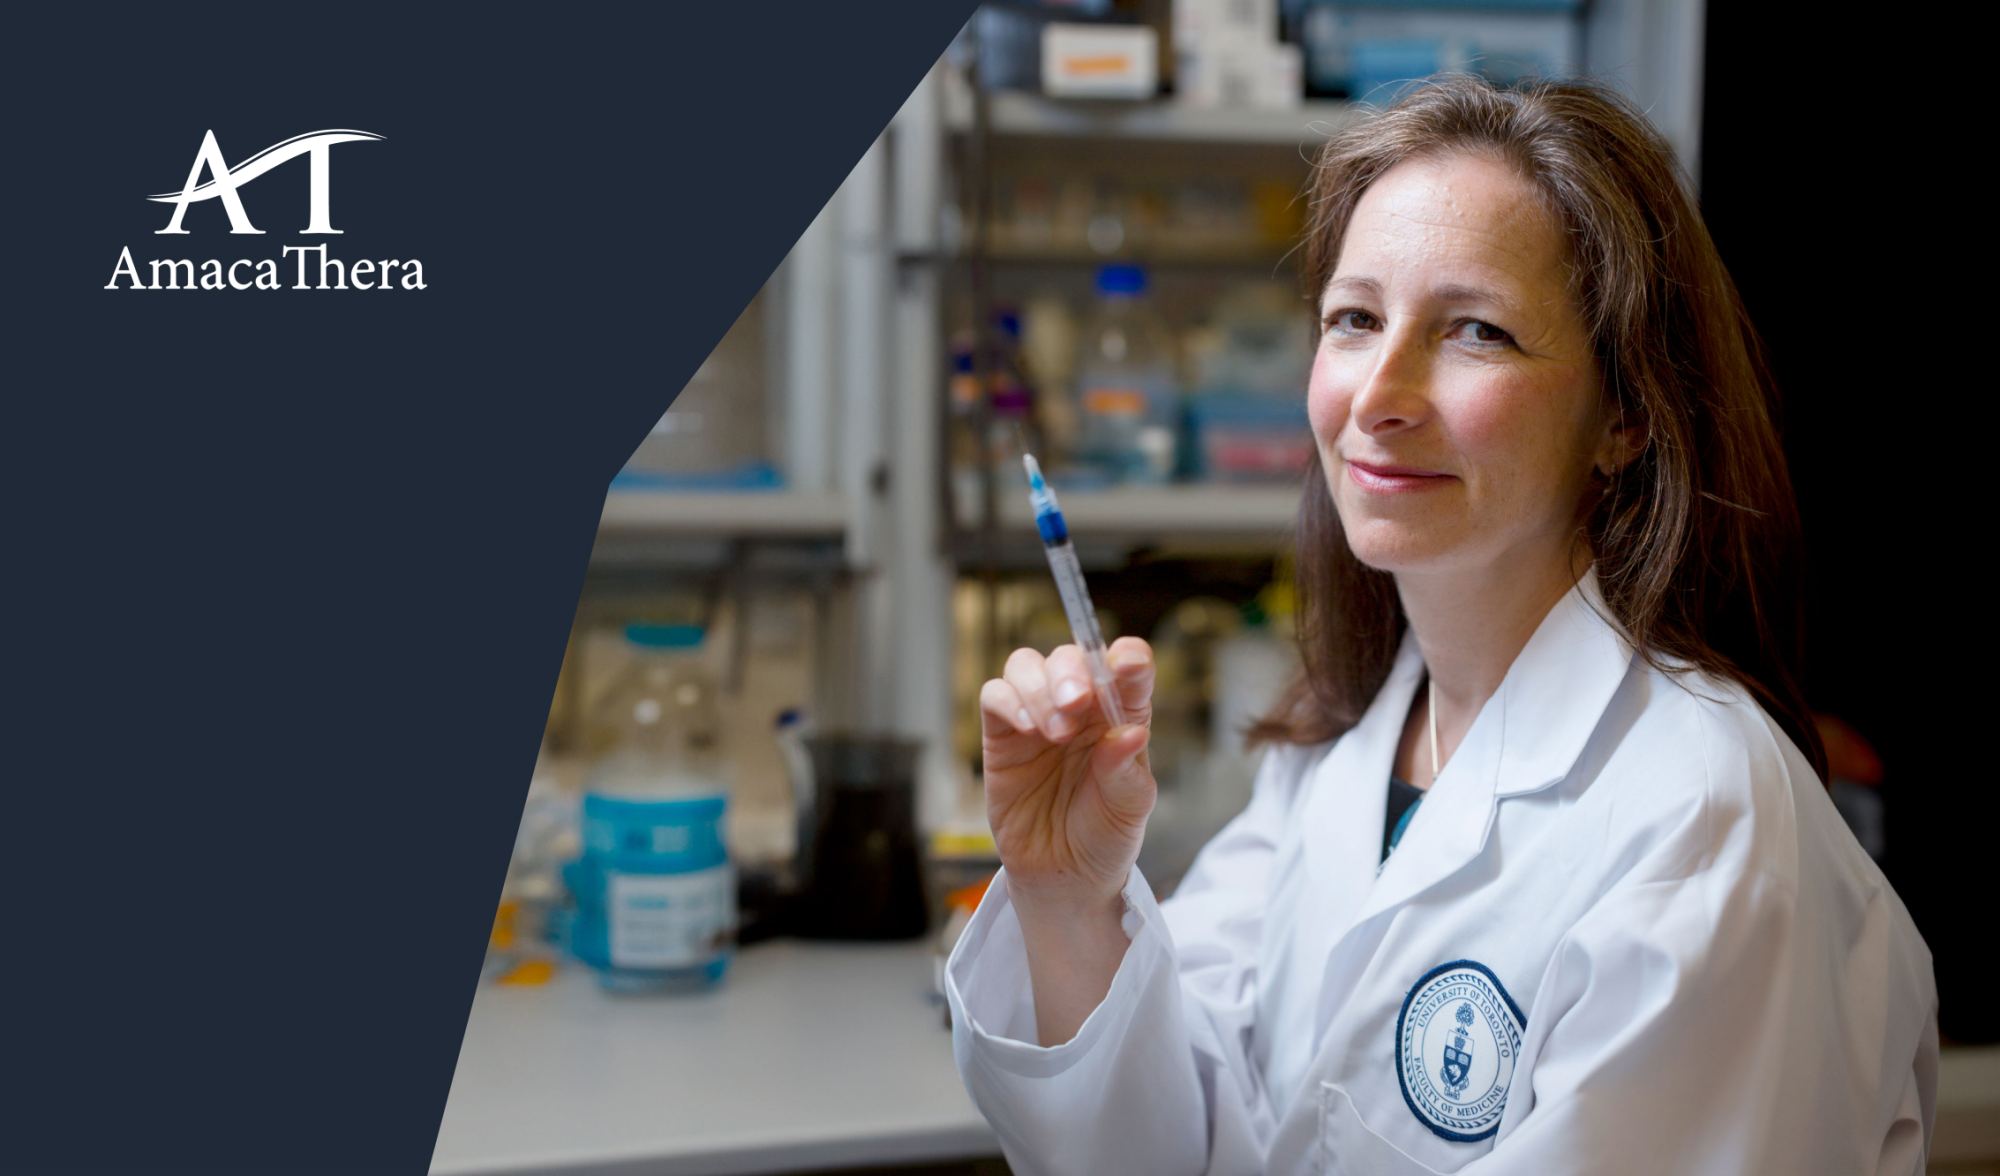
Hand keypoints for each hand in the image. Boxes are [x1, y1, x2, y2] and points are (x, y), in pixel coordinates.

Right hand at [978, 637, 1154, 910]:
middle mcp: (1080, 708)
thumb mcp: (1128, 808)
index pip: (1128, 668)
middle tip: (1076, 703)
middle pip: (1071, 657)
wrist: (1063, 877)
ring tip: (1055, 732)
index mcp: (1121, 714)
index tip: (1128, 666)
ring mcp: (1038, 717)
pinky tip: (1026, 728)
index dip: (1129, 657)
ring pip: (1027, 666)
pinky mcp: (1002, 736)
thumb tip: (1130, 732)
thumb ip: (1125, 769)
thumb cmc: (1104, 835)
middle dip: (1072, 672)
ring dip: (1039, 688)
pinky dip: (1008, 701)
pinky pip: (994, 697)